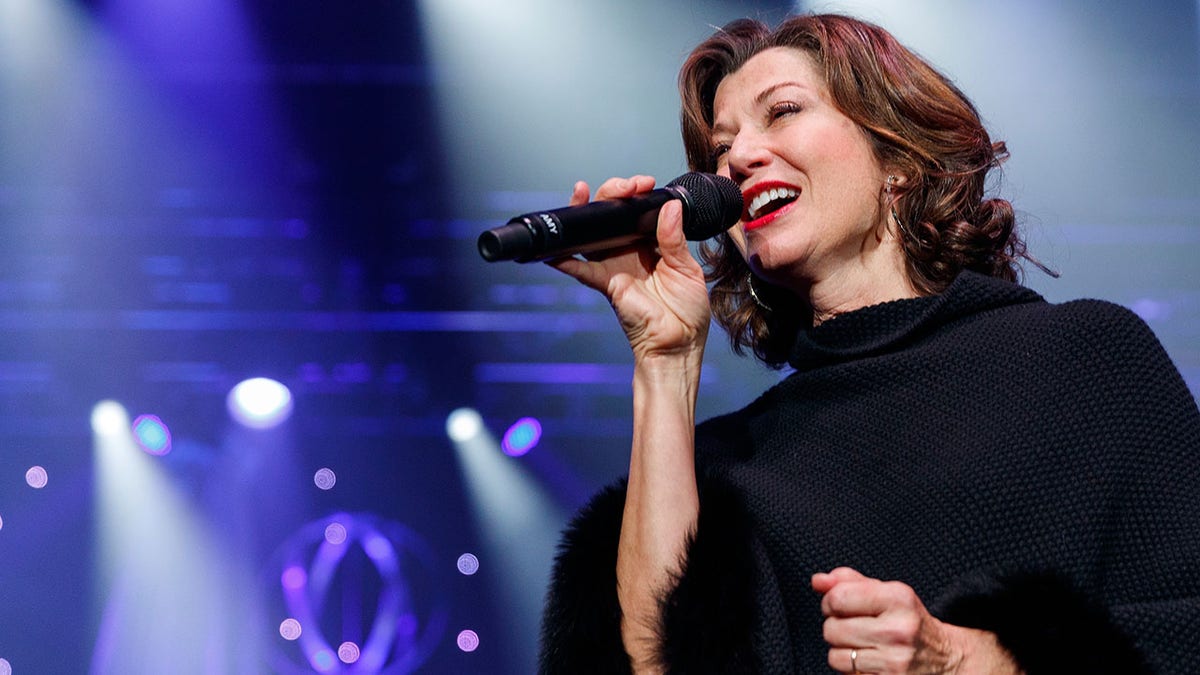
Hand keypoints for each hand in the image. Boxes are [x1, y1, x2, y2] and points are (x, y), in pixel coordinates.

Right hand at [546, 175, 710, 362]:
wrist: (678, 345)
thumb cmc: (687, 313)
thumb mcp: (687, 270)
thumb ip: (675, 239)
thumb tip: (670, 207)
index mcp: (652, 245)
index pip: (637, 211)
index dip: (636, 194)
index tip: (645, 184)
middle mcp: (629, 252)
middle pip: (611, 215)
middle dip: (613, 192)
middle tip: (627, 187)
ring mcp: (615, 266)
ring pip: (592, 233)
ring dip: (585, 211)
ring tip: (584, 192)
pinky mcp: (606, 284)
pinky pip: (581, 270)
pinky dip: (564, 260)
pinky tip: (554, 249)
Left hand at [812, 567, 1019, 674]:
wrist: (947, 659)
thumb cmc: (908, 621)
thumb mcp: (887, 593)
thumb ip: (850, 582)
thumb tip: (817, 580)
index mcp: (898, 598)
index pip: (837, 598)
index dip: (830, 602)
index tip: (840, 606)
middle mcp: (898, 630)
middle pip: (831, 629)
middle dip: (836, 628)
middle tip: (854, 628)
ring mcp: (896, 661)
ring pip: (835, 657)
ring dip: (842, 652)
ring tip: (862, 646)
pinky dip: (852, 670)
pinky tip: (870, 662)